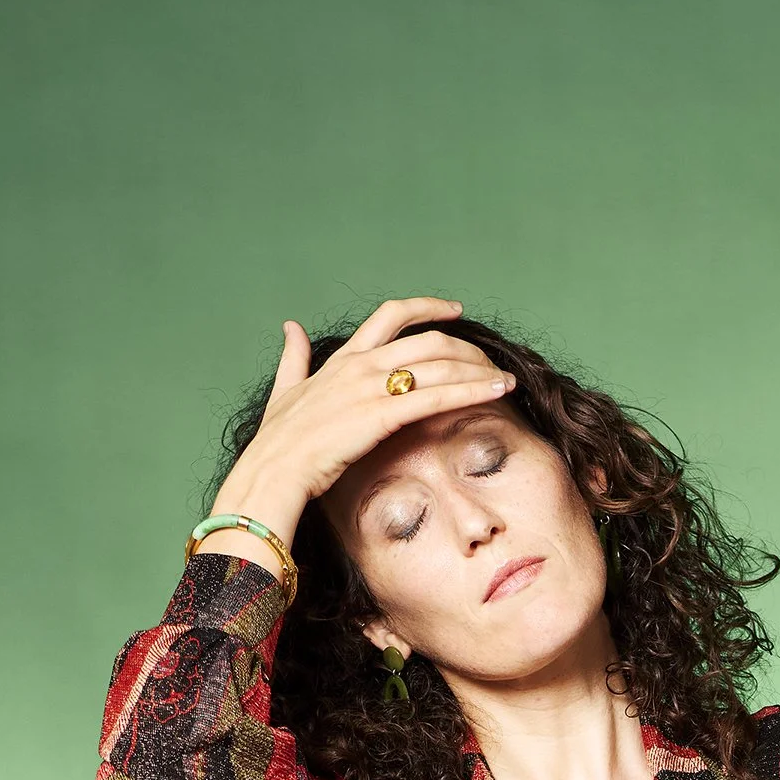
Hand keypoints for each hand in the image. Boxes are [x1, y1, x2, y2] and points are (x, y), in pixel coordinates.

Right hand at [203, 298, 514, 550]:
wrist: (273, 470)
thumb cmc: (279, 441)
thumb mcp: (285, 390)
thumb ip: (294, 358)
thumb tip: (292, 327)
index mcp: (343, 358)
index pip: (391, 316)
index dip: (427, 308)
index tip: (455, 310)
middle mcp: (361, 365)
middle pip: (427, 340)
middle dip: (466, 348)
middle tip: (489, 363)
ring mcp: (372, 388)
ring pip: (438, 364)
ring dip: (478, 370)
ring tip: (506, 381)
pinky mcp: (382, 416)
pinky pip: (437, 397)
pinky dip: (472, 391)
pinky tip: (497, 391)